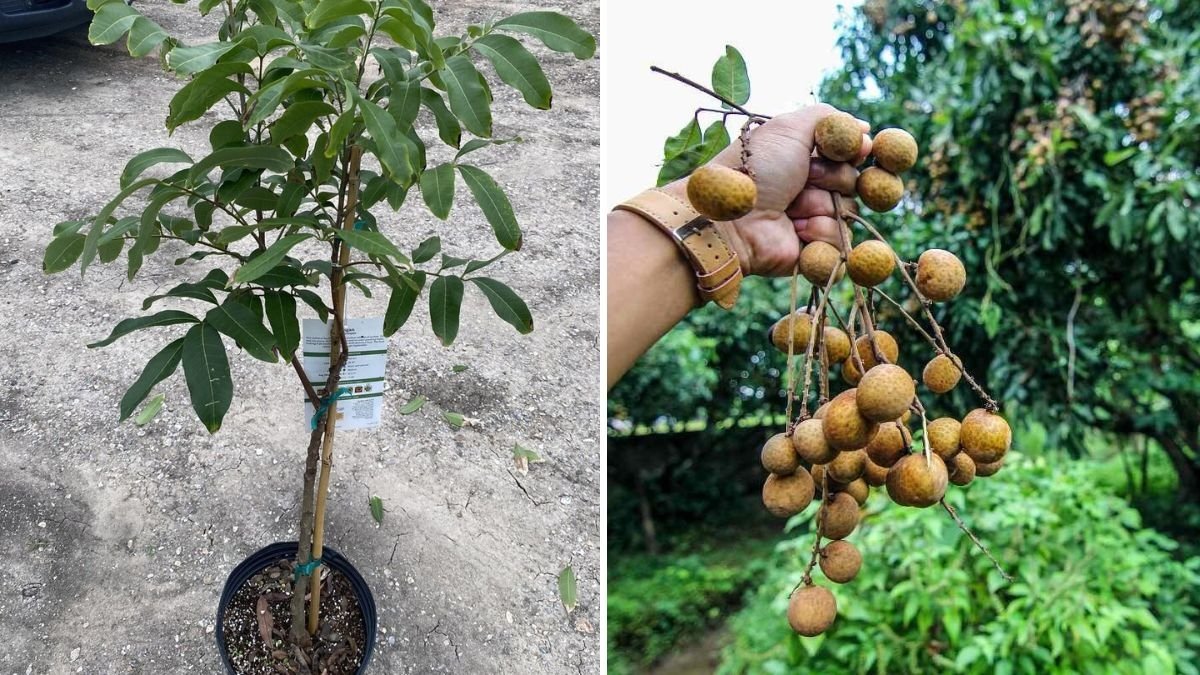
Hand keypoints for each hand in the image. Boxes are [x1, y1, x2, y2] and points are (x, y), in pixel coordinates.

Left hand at [666, 104, 871, 276]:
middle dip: (832, 177)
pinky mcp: (812, 250)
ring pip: (848, 211)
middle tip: (804, 178)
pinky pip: (840, 240)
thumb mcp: (789, 128)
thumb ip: (829, 119)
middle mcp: (809, 187)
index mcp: (803, 157)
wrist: (731, 219)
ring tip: (791, 207)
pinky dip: (819, 231)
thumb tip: (865, 129)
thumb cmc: (756, 169)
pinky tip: (795, 229)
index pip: (849, 154)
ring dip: (821, 205)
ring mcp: (811, 219)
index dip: (855, 152)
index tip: (855, 150)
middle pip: (853, 181)